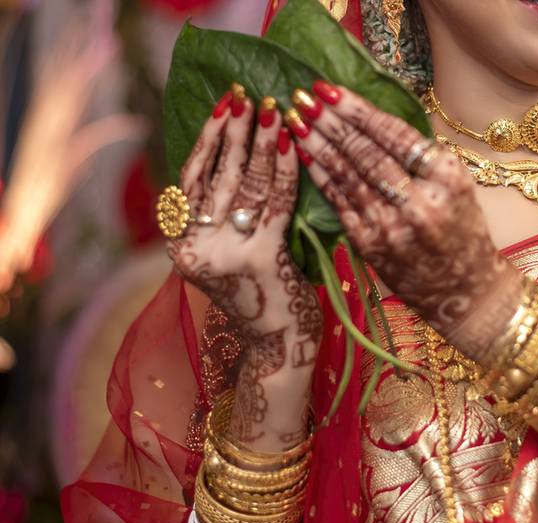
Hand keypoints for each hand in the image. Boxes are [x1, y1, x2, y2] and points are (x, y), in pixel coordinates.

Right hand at [168, 88, 320, 367]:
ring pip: (244, 184)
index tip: (221, 107)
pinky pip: (274, 202)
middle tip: (247, 95)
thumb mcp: (225, 256)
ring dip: (259, 141)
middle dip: (233, 131)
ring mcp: (225, 254)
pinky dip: (284, 169)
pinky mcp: (261, 258)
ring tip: (272, 109)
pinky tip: (292, 144)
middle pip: (216, 176)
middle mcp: (194, 249)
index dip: (206, 140)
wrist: (279, 346)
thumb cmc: (261, 295)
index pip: (188, 180)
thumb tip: (230, 155)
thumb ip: (219, 218)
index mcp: (179, 247)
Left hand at [289, 82, 522, 362]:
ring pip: (348, 176)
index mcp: (448, 178)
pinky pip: (340, 203)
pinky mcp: (372, 246)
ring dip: (319, 145)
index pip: (395, 135)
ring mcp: (393, 227)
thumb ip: (422, 157)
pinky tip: (305, 154)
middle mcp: (420, 203)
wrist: (465, 290)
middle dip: (332, 122)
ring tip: (296, 118)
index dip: (359, 111)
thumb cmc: (462, 230)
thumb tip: (372, 118)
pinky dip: (321, 176)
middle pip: (367, 153)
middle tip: (304, 96)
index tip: (332, 90)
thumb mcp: (457, 185)